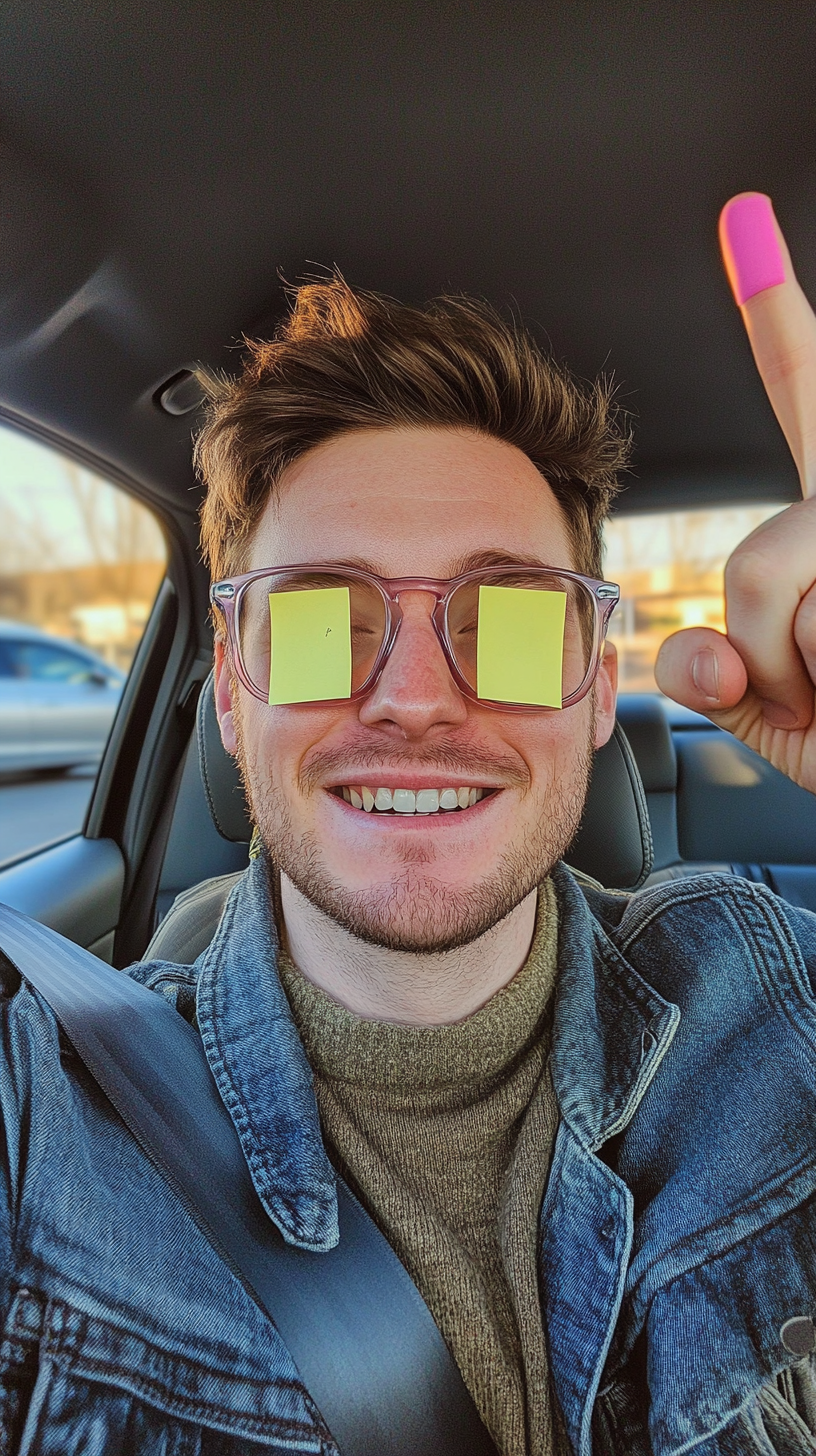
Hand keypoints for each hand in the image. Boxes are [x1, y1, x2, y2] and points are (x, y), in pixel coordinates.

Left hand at [655, 192, 815, 794]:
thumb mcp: (790, 719)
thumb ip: (728, 676)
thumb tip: (697, 651)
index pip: (805, 402)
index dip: (775, 314)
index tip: (741, 220)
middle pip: (752, 550)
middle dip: (764, 632)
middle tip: (815, 679)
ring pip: (773, 590)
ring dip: (796, 682)